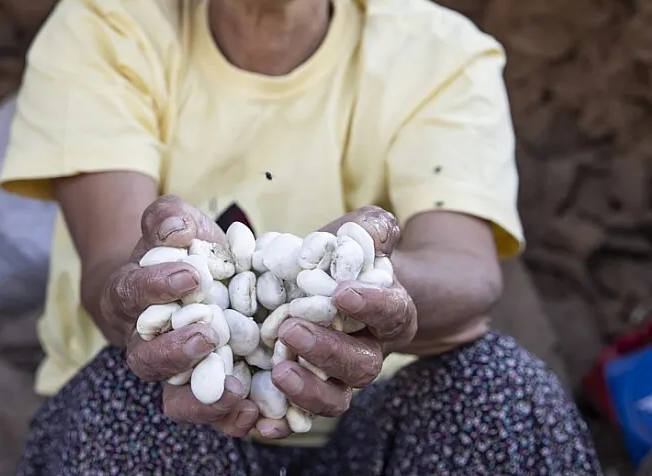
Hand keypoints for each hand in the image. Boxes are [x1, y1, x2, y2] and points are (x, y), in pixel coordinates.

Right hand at [99, 195, 259, 437]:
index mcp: (129, 298)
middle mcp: (145, 344)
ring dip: (203, 401)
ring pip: (175, 400)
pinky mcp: (208, 393)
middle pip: (146, 359)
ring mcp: (176, 374)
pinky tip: (258, 414)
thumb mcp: (172, 223)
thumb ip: (168, 219)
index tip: (190, 276)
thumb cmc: (178, 250)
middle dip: (175, 351)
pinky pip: (214, 418)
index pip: (132, 294)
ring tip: (235, 389)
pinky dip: (234, 421)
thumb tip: (177, 230)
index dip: (156, 287)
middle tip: (208, 335)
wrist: (185, 283)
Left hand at [256, 206, 418, 439]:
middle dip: (327, 350)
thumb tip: (364, 231)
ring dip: (307, 390)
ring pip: (334, 398)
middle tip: (292, 330)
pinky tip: (260, 421)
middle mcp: (367, 354)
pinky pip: (297, 418)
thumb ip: (371, 229)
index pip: (390, 313)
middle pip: (361, 366)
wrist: (327, 290)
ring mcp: (337, 379)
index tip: (343, 293)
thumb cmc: (345, 259)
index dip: (371, 306)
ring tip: (278, 371)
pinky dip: (281, 423)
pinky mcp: (304, 395)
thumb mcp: (362, 234)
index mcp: (388, 315)